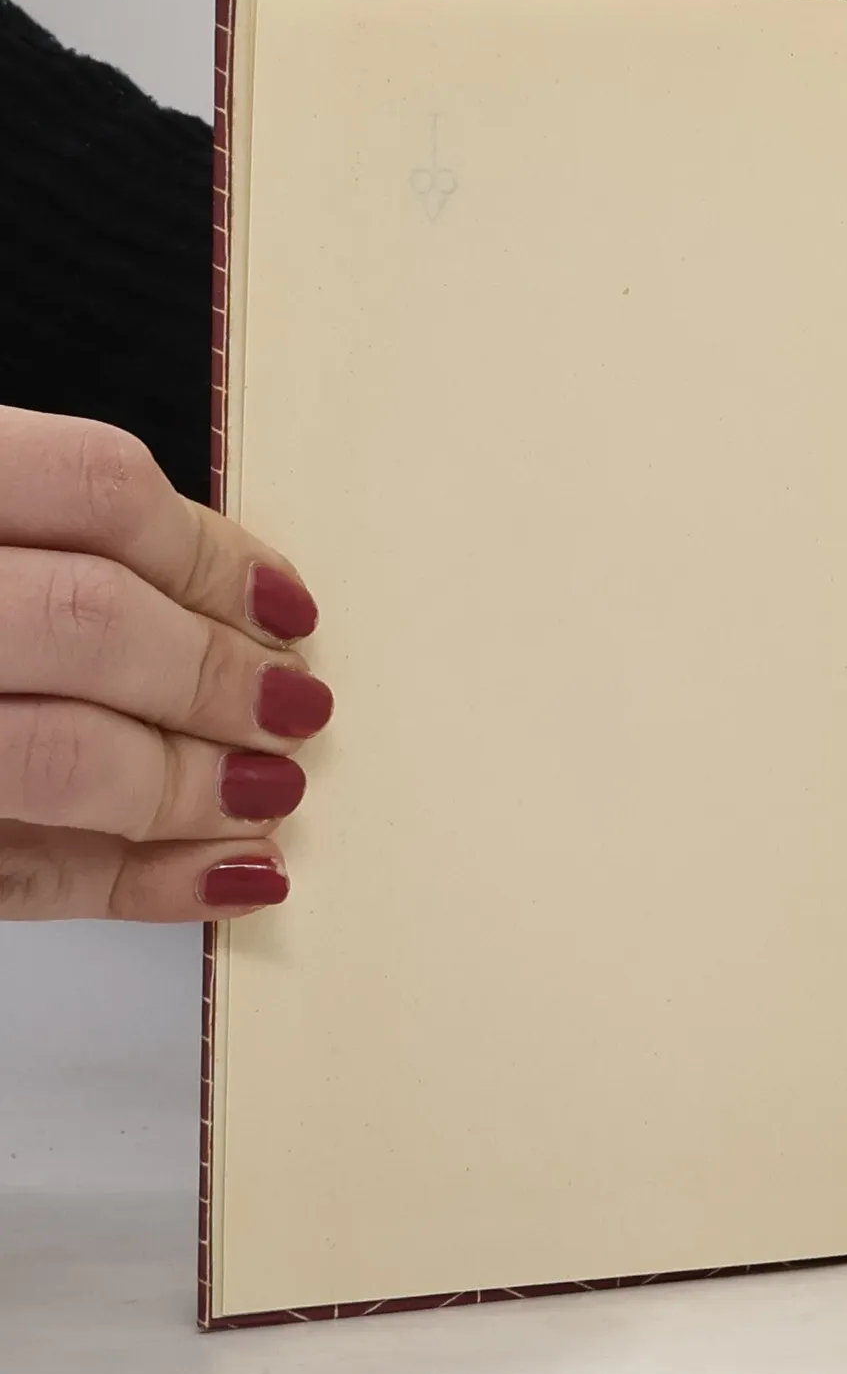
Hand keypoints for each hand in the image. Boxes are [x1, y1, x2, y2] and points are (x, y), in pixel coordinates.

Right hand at [0, 406, 330, 919]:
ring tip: (269, 791)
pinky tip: (225, 879)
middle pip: (90, 621)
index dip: (212, 552)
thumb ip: (42, 537)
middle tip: (293, 706)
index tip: (283, 605)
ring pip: (61, 757)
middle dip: (216, 676)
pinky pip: (16, 876)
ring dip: (193, 785)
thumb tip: (233, 599)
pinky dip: (139, 886)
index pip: (92, 487)